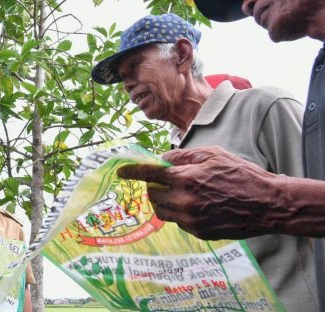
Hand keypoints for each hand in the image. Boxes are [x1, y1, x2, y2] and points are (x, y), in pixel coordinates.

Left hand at [117, 146, 285, 239]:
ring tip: (182, 193)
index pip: (149, 174)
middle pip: (152, 194)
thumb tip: (160, 160)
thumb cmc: (241, 175)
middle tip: (167, 180)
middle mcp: (185, 200)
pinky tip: (197, 205)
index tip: (120, 171)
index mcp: (187, 178)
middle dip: (154, 186)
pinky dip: (179, 212)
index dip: (131, 172)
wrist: (267, 204)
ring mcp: (190, 219)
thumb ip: (182, 157)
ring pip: (161, 210)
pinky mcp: (197, 232)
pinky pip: (177, 221)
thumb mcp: (212, 155)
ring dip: (164, 200)